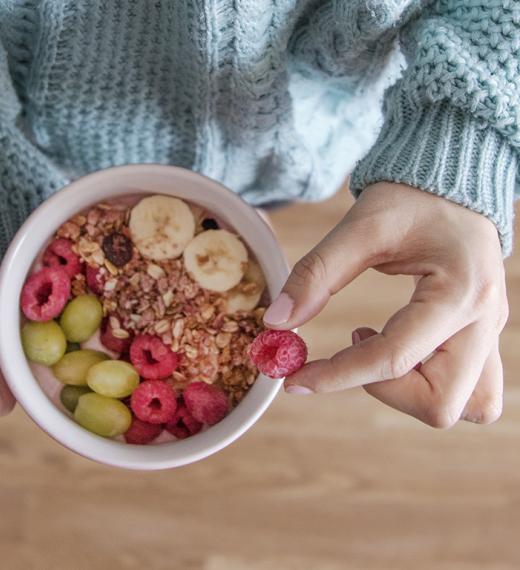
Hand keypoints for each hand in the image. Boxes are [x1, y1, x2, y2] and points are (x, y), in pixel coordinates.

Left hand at [264, 182, 507, 426]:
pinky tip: (397, 349)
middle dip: (383, 392)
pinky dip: (430, 386)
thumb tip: (277, 323)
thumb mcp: (359, 227)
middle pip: (441, 404)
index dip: (336, 376)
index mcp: (458, 292)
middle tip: (348, 352)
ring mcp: (490, 333)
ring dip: (413, 395)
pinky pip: (471, 391)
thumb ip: (316, 274)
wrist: (453, 182)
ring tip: (377, 349)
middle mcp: (484, 321)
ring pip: (468, 406)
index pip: (393, 359)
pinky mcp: (484, 337)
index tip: (293, 380)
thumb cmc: (410, 200)